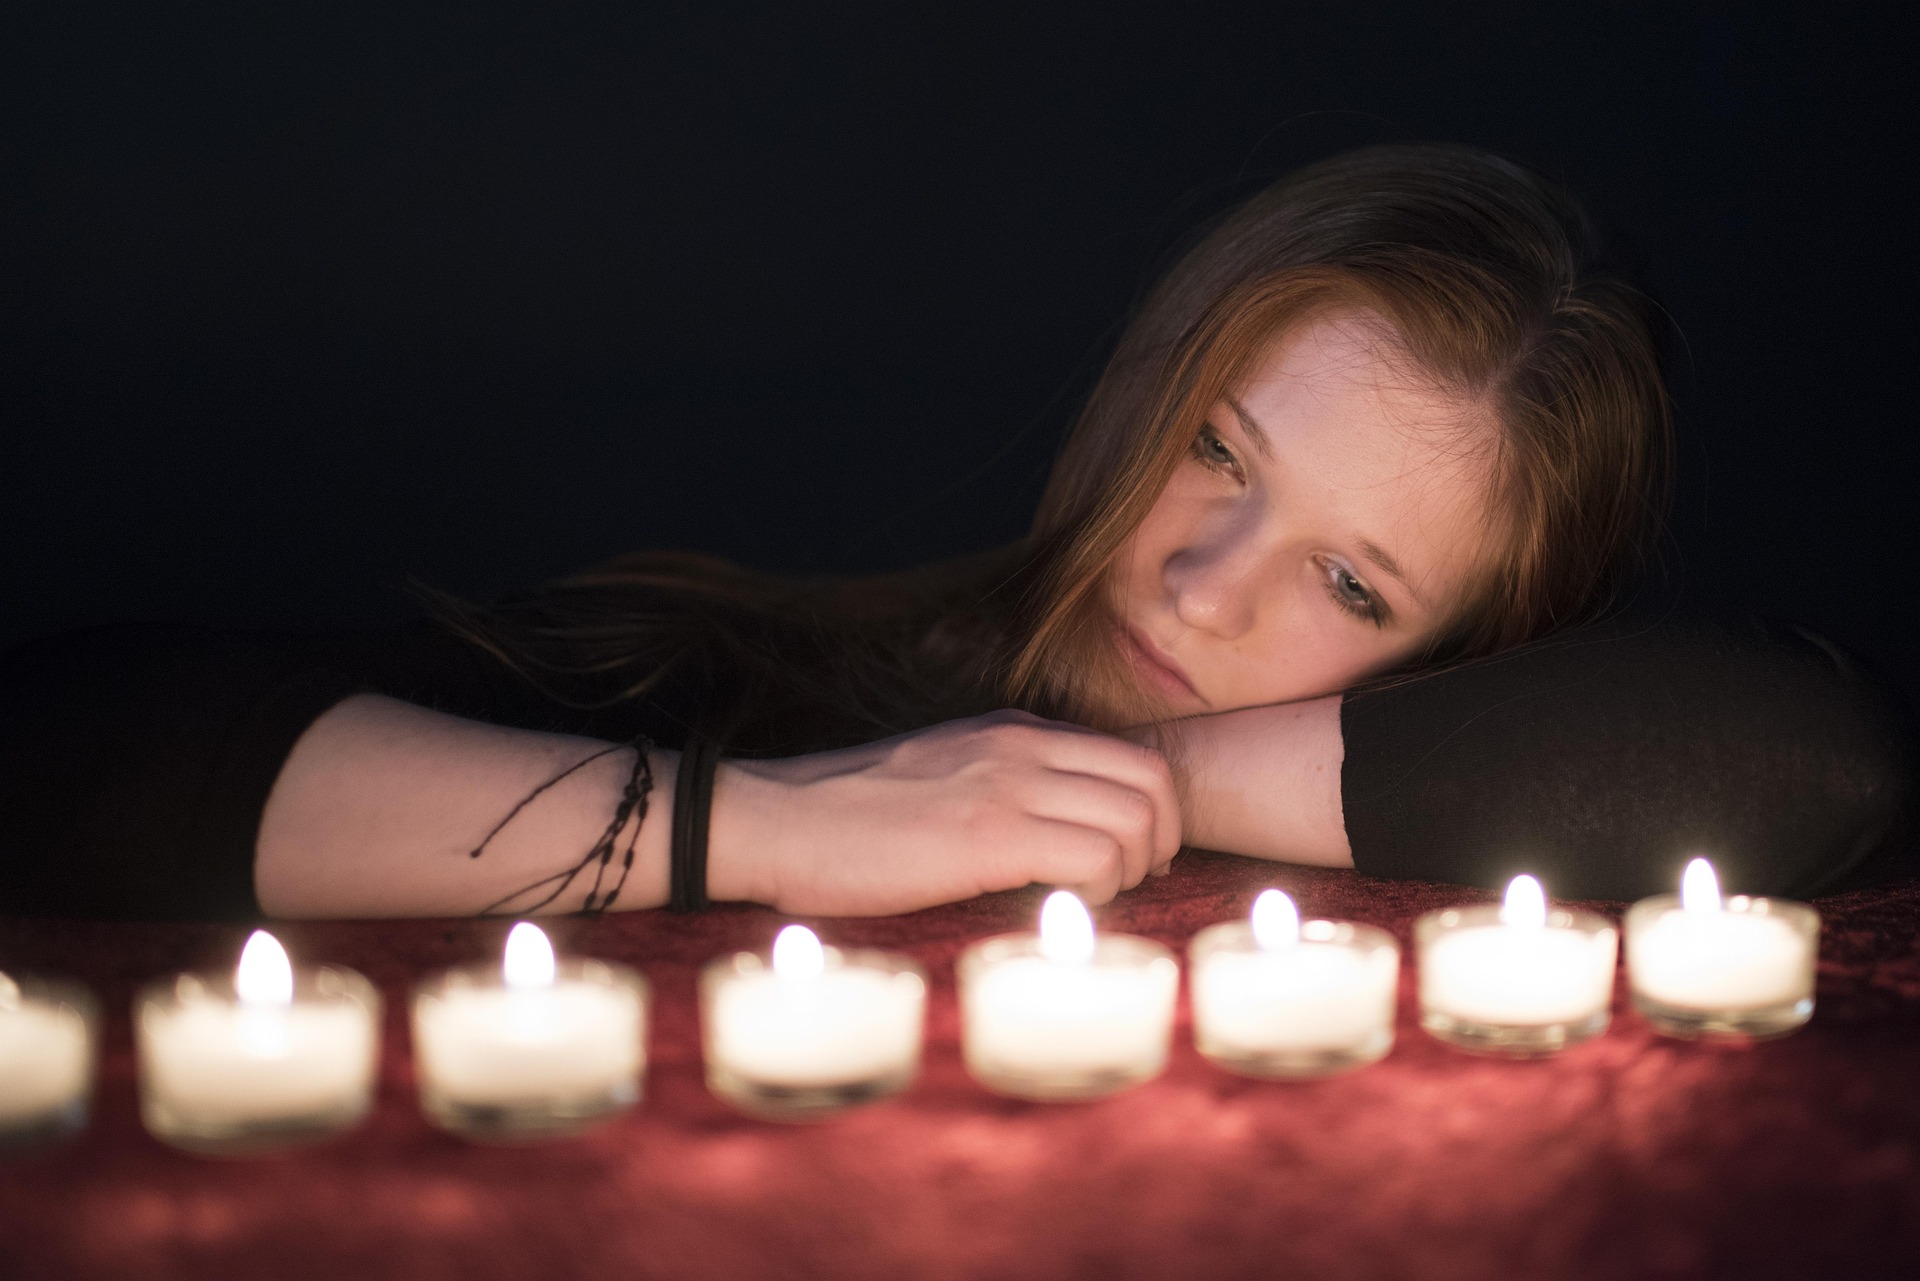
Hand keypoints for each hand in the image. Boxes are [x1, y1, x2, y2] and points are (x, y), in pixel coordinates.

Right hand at [709, 709, 1181, 914]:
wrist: (776, 820)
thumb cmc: (848, 818)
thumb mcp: (944, 777)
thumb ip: (1003, 789)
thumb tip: (1059, 842)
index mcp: (1016, 732)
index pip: (1134, 759)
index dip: (1152, 819)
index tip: (1129, 863)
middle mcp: (1023, 746)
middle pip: (1155, 785)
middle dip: (1159, 847)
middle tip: (1121, 889)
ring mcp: (1009, 785)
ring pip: (1138, 821)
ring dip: (1130, 875)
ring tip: (1085, 903)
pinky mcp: (989, 834)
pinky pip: (1095, 858)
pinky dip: (1097, 893)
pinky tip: (1055, 910)